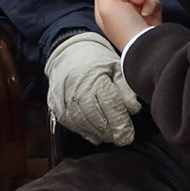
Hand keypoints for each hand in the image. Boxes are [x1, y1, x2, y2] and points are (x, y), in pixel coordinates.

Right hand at [44, 31, 139, 145]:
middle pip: (96, 118)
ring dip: (98, 134)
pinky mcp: (55, 104)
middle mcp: (77, 88)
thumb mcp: (117, 67)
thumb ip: (126, 88)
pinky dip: (84, 132)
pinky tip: (95, 133)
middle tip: (121, 139)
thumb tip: (133, 109)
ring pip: (82, 124)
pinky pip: (70, 124)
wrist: (69, 51)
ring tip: (109, 136)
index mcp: (96, 78)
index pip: (111, 105)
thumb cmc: (97, 61)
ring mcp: (64, 97)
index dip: (121, 124)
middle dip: (110, 133)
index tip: (128, 136)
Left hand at [89, 0, 161, 51]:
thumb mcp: (108, 4)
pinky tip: (148, 13)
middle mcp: (118, 8)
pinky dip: (150, 4)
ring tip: (140, 4)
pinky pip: (151, 0)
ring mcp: (135, 11)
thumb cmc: (123, 27)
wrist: (148, 48)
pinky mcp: (150, 15)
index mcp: (104, 6)